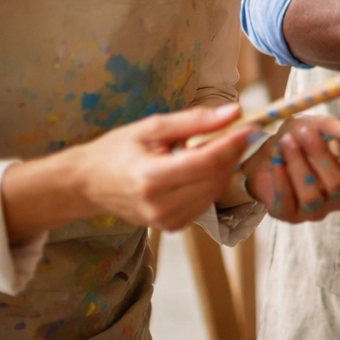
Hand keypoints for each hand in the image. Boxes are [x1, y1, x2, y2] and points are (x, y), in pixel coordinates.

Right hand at [61, 103, 257, 231]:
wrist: (88, 184)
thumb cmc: (117, 151)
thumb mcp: (152, 127)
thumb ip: (195, 121)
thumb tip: (235, 112)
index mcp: (152, 179)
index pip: (207, 162)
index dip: (234, 143)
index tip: (252, 125)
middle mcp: (161, 206)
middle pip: (215, 176)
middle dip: (230, 152)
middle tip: (232, 130)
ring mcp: (167, 221)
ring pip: (215, 190)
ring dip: (222, 167)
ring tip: (207, 147)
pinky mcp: (173, 226)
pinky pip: (206, 201)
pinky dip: (210, 181)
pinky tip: (197, 168)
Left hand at [242, 115, 339, 222]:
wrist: (265, 158)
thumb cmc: (295, 140)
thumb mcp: (311, 124)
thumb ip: (331, 127)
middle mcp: (336, 196)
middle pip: (337, 185)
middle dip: (320, 156)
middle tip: (304, 133)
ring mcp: (315, 209)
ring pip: (312, 196)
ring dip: (298, 166)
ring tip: (286, 143)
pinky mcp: (289, 215)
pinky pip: (288, 203)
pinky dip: (282, 181)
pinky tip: (277, 163)